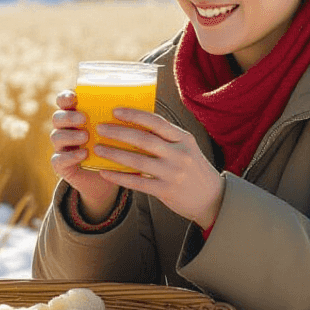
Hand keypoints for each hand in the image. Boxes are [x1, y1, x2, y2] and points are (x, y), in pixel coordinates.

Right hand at [49, 90, 120, 218]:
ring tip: (85, 136)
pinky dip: (70, 156)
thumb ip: (123, 118)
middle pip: (57, 117)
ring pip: (56, 137)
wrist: (107, 179)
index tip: (75, 97)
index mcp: (76, 115)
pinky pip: (58, 159)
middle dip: (69, 116)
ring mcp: (61, 147)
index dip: (65, 97)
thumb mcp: (119, 132)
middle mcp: (65, 129)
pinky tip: (84, 154)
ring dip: (70, 135)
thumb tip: (146, 101)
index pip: (64, 101)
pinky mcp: (61, 165)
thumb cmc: (114, 149)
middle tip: (83, 118)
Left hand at [91, 107, 224, 229]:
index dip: (134, 115)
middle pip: (143, 140)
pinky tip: (105, 172)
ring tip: (98, 148)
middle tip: (100, 128)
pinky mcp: (166, 191)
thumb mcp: (186, 148)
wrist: (212, 198)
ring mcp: (172, 173)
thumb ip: (166, 138)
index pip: (156, 122)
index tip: (115, 111)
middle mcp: (179, 154)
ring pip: (137, 161)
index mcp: (183, 138)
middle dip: (118, 132)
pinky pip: (137, 182)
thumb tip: (135, 124)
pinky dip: (119, 177)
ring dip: (114, 154)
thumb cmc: (194, 169)